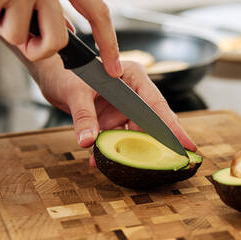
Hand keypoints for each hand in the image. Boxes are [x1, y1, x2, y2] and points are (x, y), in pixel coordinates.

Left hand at [34, 58, 196, 165]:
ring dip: (129, 151)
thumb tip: (88, 142)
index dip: (172, 127)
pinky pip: (118, 138)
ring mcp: (124, 107)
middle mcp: (133, 92)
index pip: (156, 104)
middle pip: (151, 122)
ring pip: (136, 133)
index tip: (187, 144)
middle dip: (155, 144)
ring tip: (127, 168)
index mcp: (132, 76)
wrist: (53, 77)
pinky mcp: (113, 118)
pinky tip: (98, 161)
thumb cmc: (67, 74)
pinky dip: (111, 151)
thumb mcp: (75, 93)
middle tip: (172, 163)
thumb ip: (83, 116)